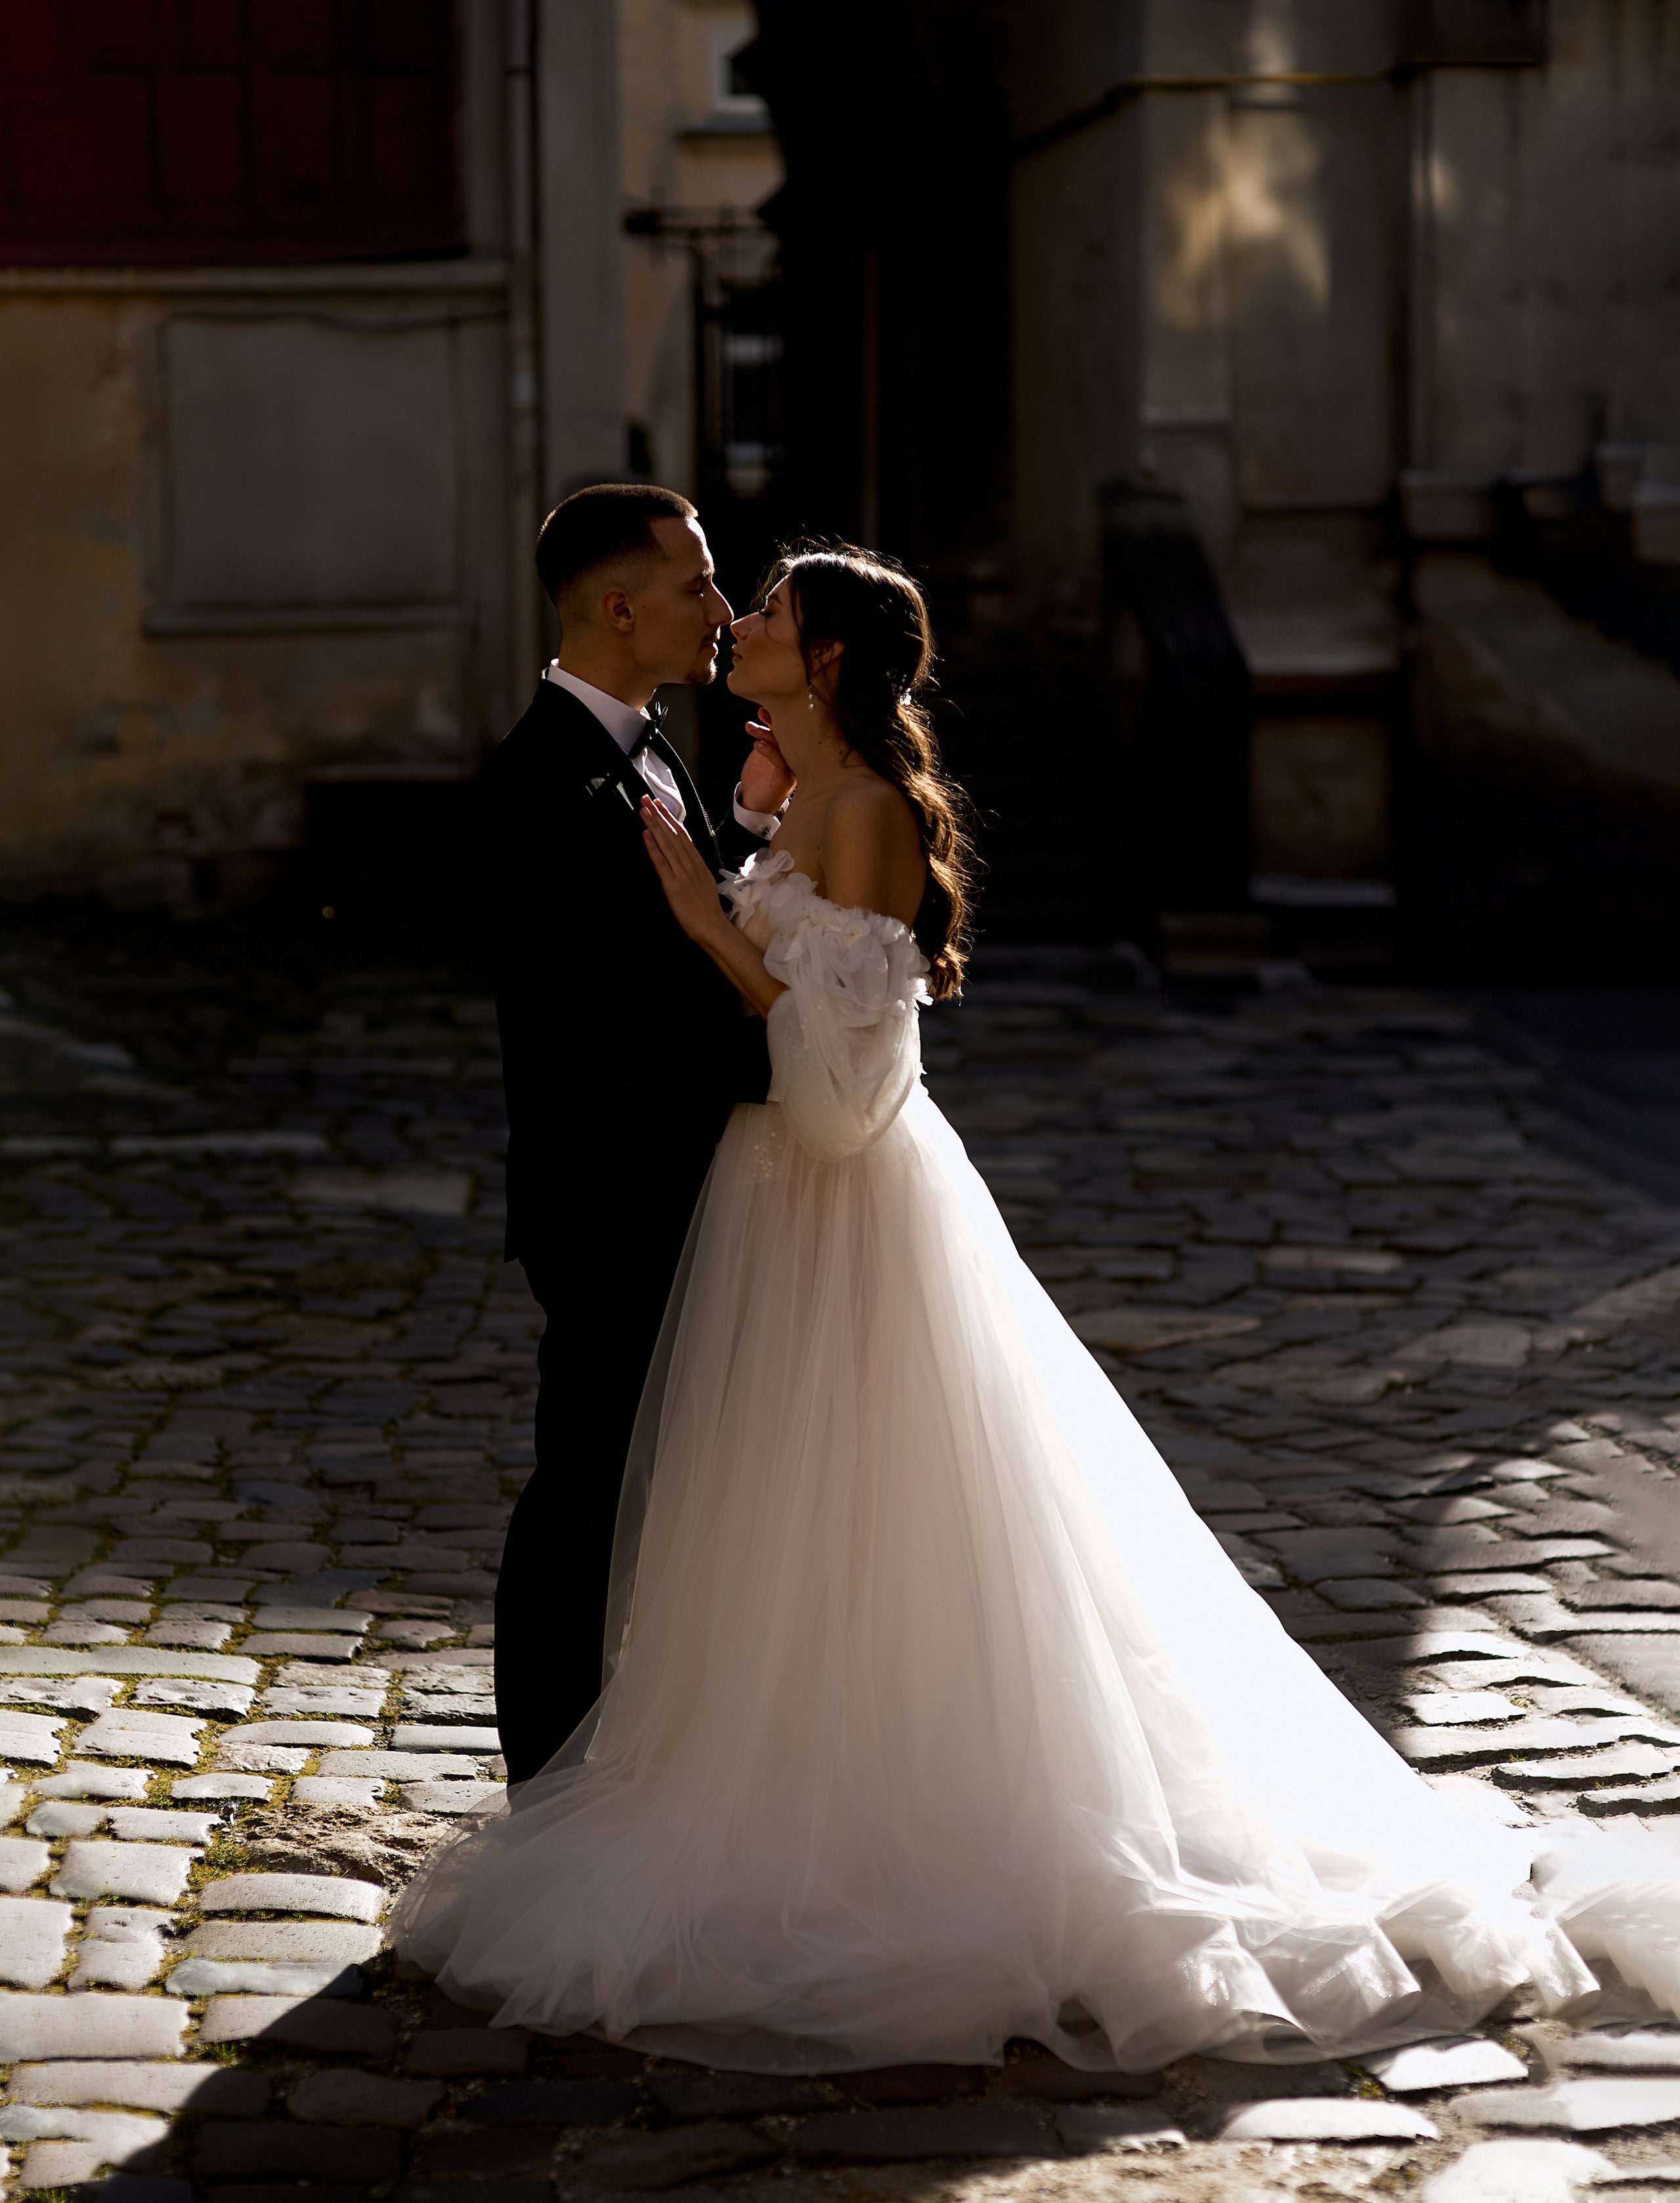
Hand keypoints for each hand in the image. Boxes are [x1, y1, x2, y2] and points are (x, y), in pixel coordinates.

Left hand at [641, 796, 730, 944]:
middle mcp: (690, 864)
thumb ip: (694, 868)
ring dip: (654, 825)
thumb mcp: (704, 882)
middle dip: (659, 815)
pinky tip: (646, 834)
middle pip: (673, 834)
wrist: (712, 927)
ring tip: (644, 809)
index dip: (671, 818)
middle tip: (647, 798)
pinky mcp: (672, 885)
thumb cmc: (707, 909)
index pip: (683, 835)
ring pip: (667, 843)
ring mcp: (681, 873)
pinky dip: (653, 846)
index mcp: (697, 863)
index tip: (661, 805)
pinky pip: (661, 862)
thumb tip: (686, 858)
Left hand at [739, 711, 794, 815]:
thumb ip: (765, 735)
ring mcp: (793, 768)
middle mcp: (796, 757)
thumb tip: (764, 710)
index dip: (778, 717)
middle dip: (774, 721)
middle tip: (761, 712)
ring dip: (765, 734)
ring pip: (782, 746)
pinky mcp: (786, 779)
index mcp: (792, 749)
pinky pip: (780, 762)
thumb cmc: (759, 777)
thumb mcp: (762, 751)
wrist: (755, 804)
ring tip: (750, 727)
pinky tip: (757, 744)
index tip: (764, 709)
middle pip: (788, 735)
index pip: (789, 730)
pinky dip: (769, 751)